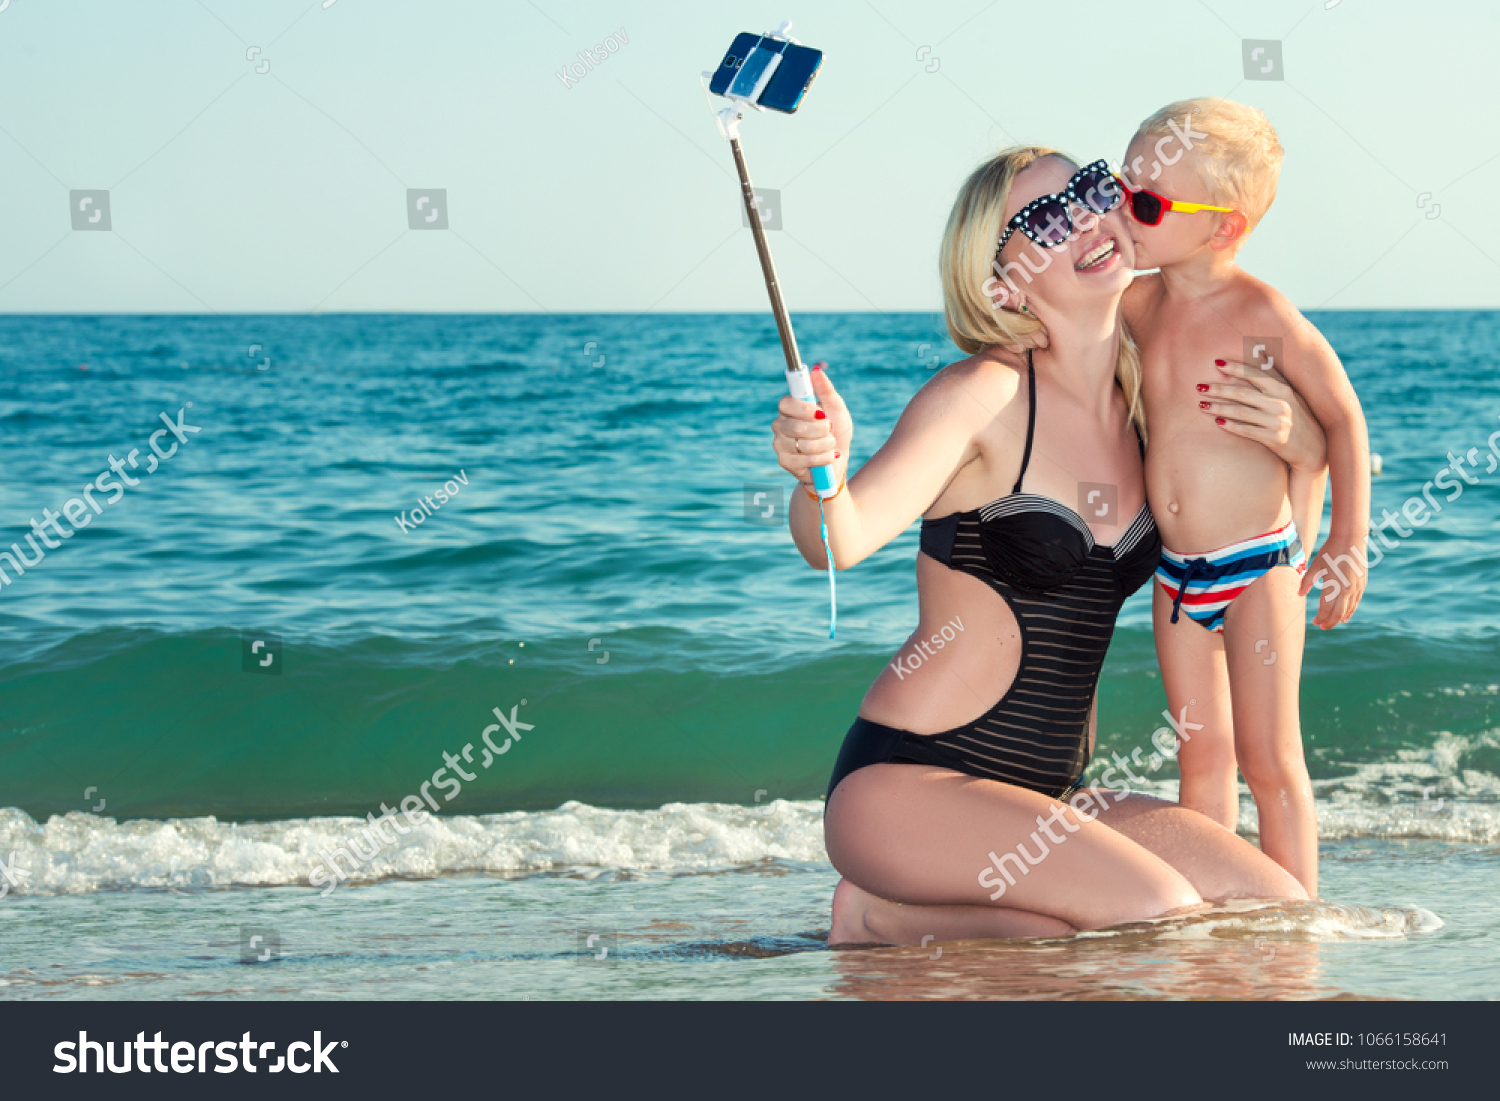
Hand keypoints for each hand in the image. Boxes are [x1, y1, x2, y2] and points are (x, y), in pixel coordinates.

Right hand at [771, 363, 851, 487]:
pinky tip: (826, 457)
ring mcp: (780, 444)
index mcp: (790, 408)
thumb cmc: (836, 431)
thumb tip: (816, 370)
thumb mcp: (836, 407)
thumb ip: (826, 389)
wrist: (838, 460)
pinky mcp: (785, 462)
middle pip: (797, 426)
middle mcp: (780, 424)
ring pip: (805, 444)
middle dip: (822, 430)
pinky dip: (824, 458)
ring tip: (830, 445)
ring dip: (826, 445)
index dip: (804, 409)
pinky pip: (807, 459)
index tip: (821, 413)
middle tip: (829, 430)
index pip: (786, 403)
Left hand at [1199, 359, 1325, 472]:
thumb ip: (1274, 379)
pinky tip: (1217, 422)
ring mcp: (1277, 422)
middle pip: (1242, 393)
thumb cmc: (1299, 417)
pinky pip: (1246, 431)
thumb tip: (1259, 353)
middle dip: (1218, 389)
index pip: (1255, 375)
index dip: (1235, 368)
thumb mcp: (1291, 395)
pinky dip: (1230, 425)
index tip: (1216, 362)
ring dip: (1218, 407)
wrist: (1316, 447)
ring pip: (1241, 412)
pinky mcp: (1274, 439)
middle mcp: (1280, 404)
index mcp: (1283, 389)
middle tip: (1199, 387)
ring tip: (1201, 405)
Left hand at [1301, 534, 1367, 628]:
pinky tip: (1346, 615)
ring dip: (1340, 618)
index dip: (1320, 617)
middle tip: (1322, 626)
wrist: (1351, 538)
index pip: (1326, 609)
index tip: (1315, 622)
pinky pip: (1356, 602)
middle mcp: (1348, 589)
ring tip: (1332, 623)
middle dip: (1330, 622)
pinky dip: (1351, 610)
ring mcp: (1357, 587)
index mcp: (1334, 585)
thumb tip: (1299, 594)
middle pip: (1338, 613)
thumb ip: (1307, 581)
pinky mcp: (1362, 584)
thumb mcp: (1316, 565)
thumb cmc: (1330, 551)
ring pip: (1349, 609)